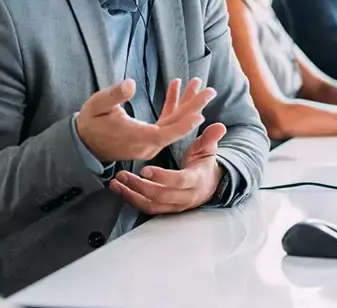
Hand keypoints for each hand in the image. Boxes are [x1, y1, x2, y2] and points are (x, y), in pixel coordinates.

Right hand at [76, 78, 215, 162]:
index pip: (165, 132)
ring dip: (187, 105)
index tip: (200, 114)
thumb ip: (114, 96)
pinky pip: (165, 124)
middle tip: (210, 91)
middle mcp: (147, 144)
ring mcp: (149, 143)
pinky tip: (176, 87)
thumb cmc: (90, 123)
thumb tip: (130, 84)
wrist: (84, 143)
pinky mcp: (148, 139)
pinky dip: (173, 107)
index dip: (183, 124)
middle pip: (176, 127)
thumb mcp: (97, 105)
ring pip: (173, 124)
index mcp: (136, 137)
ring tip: (198, 84)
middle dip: (194, 108)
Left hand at [109, 122, 226, 214]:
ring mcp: (174, 206)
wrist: (208, 186)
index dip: (162, 177)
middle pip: (160, 196)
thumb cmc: (204, 164)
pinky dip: (131, 200)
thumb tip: (219, 126)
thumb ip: (210, 138)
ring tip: (116, 183)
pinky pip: (146, 208)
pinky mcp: (165, 210)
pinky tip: (118, 189)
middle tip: (123, 175)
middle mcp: (184, 197)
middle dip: (140, 187)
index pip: (179, 181)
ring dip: (131, 195)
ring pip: (151, 205)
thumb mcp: (207, 150)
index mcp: (195, 180)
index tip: (146, 170)